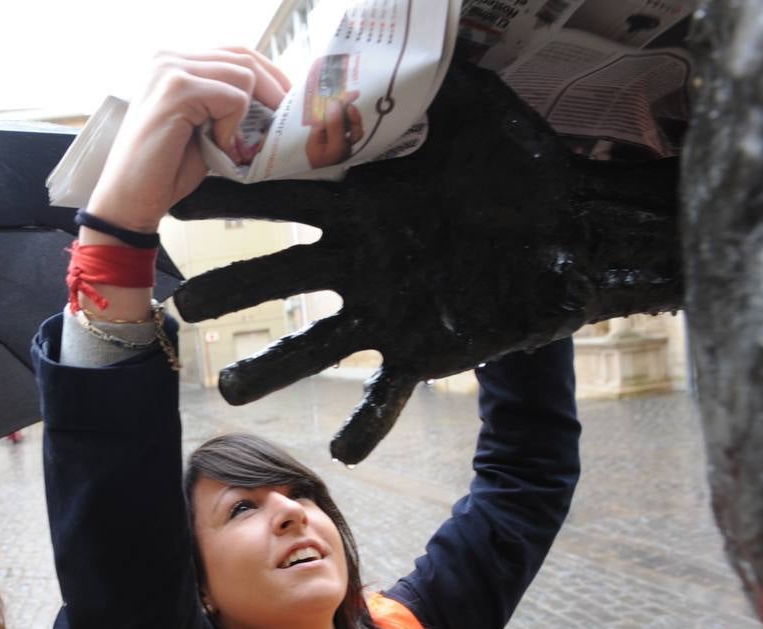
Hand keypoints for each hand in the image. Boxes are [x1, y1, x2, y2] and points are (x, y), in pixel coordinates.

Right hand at [87, 48, 289, 234]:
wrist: (129, 199)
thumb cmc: (164, 169)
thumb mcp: (203, 127)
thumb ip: (225, 104)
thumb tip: (272, 100)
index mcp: (172, 62)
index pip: (233, 52)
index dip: (267, 75)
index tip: (285, 101)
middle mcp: (168, 58)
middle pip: (243, 56)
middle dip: (273, 89)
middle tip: (286, 119)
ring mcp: (170, 70)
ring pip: (243, 75)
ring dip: (247, 115)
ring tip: (231, 144)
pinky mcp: (177, 90)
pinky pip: (233, 98)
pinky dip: (232, 127)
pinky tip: (217, 146)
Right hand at [171, 63, 680, 460]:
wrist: (581, 226)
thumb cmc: (525, 163)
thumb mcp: (475, 105)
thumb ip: (426, 74)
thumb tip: (394, 27)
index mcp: (366, 206)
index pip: (286, 199)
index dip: (233, 199)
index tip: (181, 196)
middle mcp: (363, 261)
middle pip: (280, 278)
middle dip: (231, 292)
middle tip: (184, 304)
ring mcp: (388, 310)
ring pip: (315, 347)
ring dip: (272, 371)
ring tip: (233, 394)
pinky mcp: (424, 351)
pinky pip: (386, 396)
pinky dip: (365, 426)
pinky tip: (342, 452)